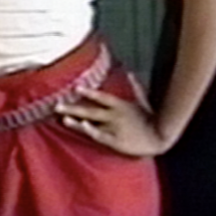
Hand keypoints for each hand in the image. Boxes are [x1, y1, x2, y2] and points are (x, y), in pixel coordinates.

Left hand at [54, 79, 169, 156]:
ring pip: (91, 124)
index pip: (101, 97)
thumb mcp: (143, 101)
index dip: (89, 92)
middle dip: (73, 108)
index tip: (75, 88)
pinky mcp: (116, 142)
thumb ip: (135, 87)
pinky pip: (100, 136)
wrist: (159, 137)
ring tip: (62, 118)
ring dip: (76, 121)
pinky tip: (81, 127)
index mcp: (121, 105)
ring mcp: (114, 129)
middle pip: (90, 111)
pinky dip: (90, 131)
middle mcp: (115, 115)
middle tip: (57, 106)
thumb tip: (131, 73)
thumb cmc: (150, 119)